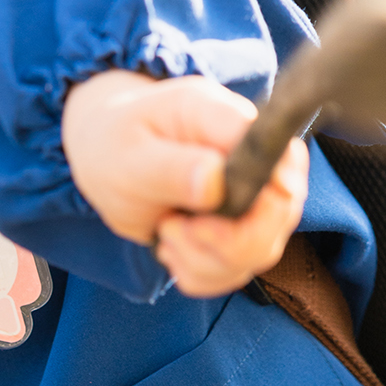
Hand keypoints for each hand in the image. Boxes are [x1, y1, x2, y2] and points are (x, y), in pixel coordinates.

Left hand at [61, 69, 308, 297]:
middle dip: (230, 240)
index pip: (271, 144)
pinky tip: (173, 246)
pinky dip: (203, 272)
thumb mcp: (128, 156)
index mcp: (215, 113)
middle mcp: (243, 150)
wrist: (105, 155)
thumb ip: (172, 167)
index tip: (219, 215)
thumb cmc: (114, 146)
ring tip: (167, 231)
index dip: (272, 183)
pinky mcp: (242, 225)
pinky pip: (239, 269)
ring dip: (208, 259)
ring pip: (262, 248)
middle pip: (280, 206)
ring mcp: (249, 190)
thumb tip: (217, 181)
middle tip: (174, 229)